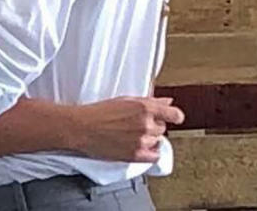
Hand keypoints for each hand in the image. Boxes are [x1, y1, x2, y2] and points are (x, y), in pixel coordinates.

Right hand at [69, 97, 184, 162]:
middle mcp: (146, 124)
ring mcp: (142, 140)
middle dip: (153, 125)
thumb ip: (150, 102)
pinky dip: (150, 152)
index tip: (172, 117)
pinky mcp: (136, 155)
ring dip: (149, 138)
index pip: (175, 115)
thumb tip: (166, 102)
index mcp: (144, 107)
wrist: (81, 128)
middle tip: (137, 124)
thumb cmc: (97, 112)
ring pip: (157, 141)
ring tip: (131, 134)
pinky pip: (154, 156)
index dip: (174, 116)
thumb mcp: (125, 100)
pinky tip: (140, 146)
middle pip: (162, 127)